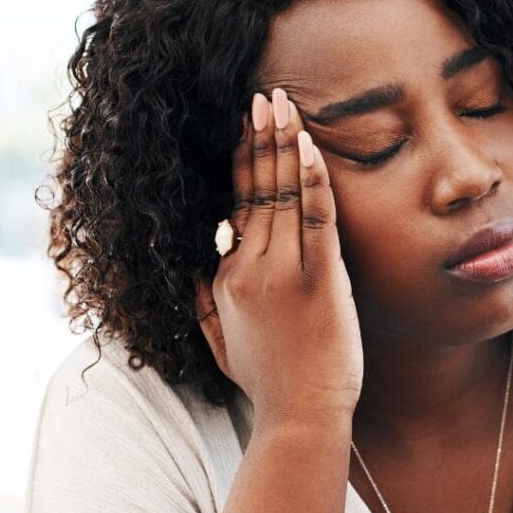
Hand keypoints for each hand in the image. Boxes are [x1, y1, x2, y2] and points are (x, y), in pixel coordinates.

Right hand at [195, 89, 363, 430]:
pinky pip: (314, 219)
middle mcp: (250, 267)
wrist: (299, 417)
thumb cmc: (268, 383)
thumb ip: (203, 300)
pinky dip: (312, 179)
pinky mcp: (319, 281)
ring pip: (281, 195)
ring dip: (283, 144)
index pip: (236, 207)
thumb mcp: (219, 342)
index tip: (246, 129)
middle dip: (259, 138)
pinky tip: (310, 146)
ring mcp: (283, 273)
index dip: (243, 164)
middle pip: (255, 190)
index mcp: (228, 277)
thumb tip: (194, 266)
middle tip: (263, 96)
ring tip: (282, 102)